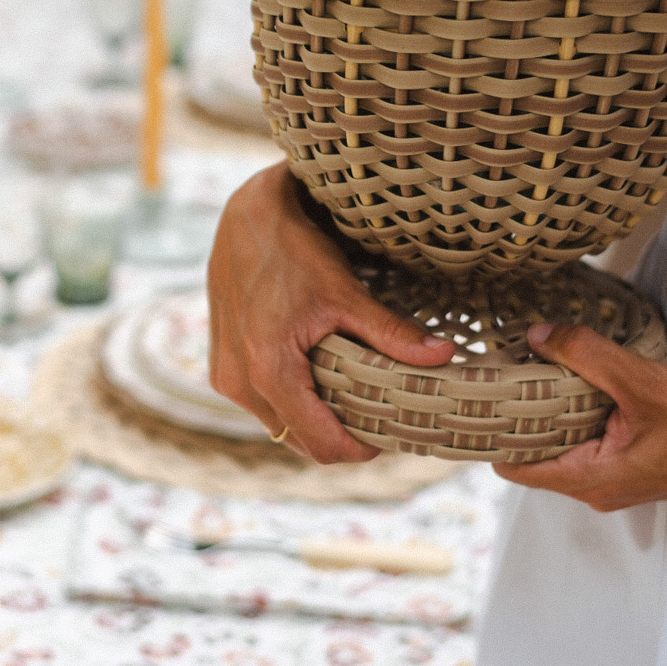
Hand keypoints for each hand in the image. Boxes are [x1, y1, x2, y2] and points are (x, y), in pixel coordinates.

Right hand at [207, 164, 454, 462]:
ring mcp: (225, 377)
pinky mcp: (222, 367)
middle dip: (339, 434)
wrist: (245, 217)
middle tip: (375, 412)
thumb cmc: (293, 249)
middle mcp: (239, 383)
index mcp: (269, 369)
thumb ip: (390, 332)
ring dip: (313, 418)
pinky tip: (315, 372)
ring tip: (347, 389)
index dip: (360, 448)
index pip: (321, 444)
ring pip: (280, 426)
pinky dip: (292, 400)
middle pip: (300, 441)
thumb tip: (444, 356)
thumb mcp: (345, 292)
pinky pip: (263, 405)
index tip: (389, 434)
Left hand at [495, 321, 666, 510]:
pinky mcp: (636, 460)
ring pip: (564, 440)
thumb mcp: (644, 383)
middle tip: (501, 364)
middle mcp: (599, 487)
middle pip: (534, 451)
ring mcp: (619, 475)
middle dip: (518, 411)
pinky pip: (592, 434)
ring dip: (552, 405)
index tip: (475, 392)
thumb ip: (586, 357)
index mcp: (592, 480)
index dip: (490, 432)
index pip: (513, 467)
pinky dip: (581, 406)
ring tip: (536, 360)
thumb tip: (537, 336)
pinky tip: (581, 372)